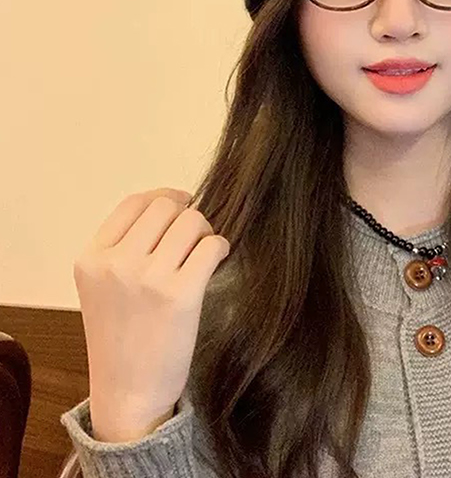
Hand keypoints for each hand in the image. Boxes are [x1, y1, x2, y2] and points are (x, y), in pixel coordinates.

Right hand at [73, 187, 230, 441]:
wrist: (128, 393)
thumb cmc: (121, 338)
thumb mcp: (102, 287)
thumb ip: (124, 247)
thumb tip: (174, 204)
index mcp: (92, 259)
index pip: (134, 202)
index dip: (164, 197)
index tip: (180, 205)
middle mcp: (116, 264)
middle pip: (166, 206)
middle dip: (187, 215)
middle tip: (194, 237)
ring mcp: (148, 278)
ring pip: (193, 221)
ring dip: (205, 232)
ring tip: (203, 253)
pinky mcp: (181, 294)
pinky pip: (212, 246)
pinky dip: (220, 248)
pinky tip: (215, 261)